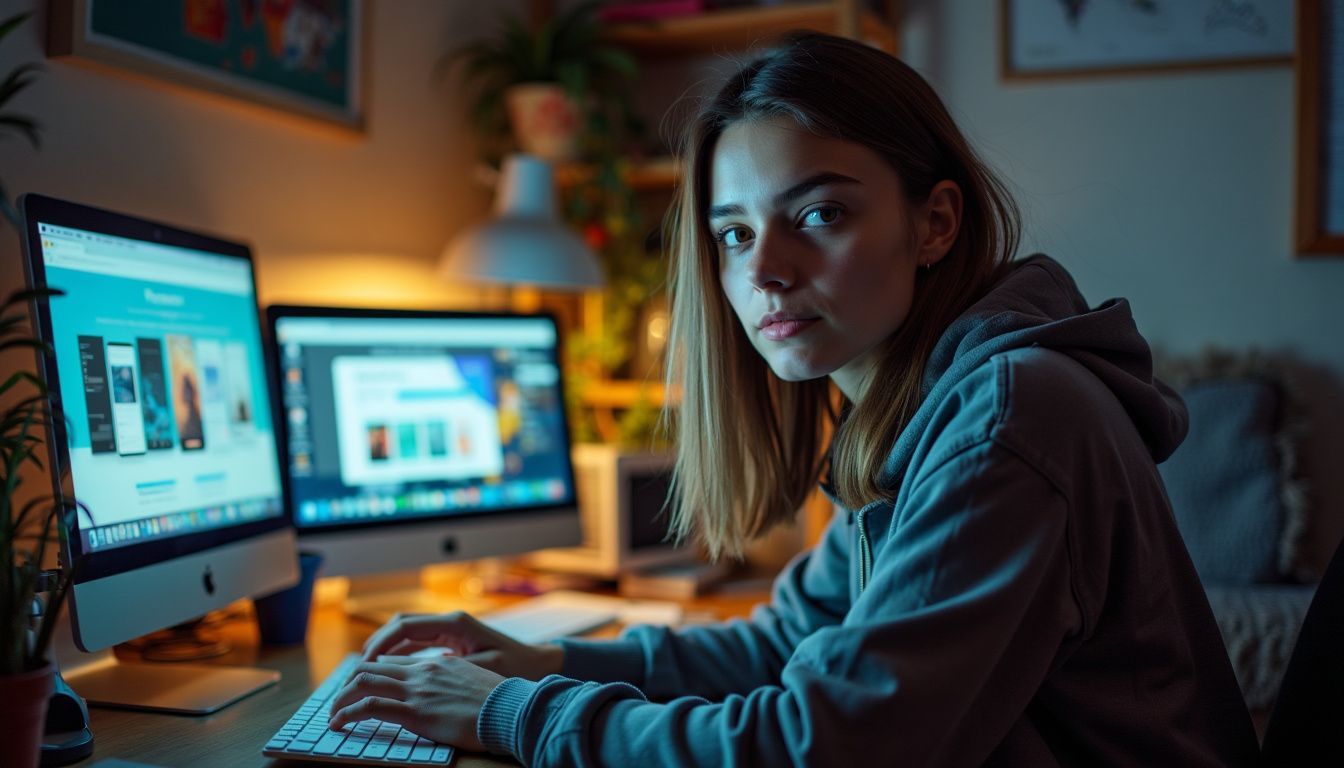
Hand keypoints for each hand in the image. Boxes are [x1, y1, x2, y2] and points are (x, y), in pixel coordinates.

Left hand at [327, 656, 501, 750]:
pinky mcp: (416, 711)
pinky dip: (348, 714)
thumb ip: (452, 682)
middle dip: (348, 683)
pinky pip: (370, 707)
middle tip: (338, 701)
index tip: (357, 686)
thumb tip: (437, 691)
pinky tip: (338, 724)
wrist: (513, 710)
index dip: (371, 671)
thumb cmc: (501, 702)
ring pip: (364, 682)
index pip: (393, 660)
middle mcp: (424, 671)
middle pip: (373, 666)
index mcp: (438, 664)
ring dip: (341, 698)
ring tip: (332, 714)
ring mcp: (418, 689)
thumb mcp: (475, 685)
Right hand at [361, 610, 564, 680]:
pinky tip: (390, 670)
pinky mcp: (452, 640)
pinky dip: (402, 654)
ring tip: (367, 670)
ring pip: (408, 633)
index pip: (406, 626)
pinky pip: (419, 643)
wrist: (538, 664)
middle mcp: (449, 622)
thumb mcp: (483, 669)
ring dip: (388, 649)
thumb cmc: (515, 668)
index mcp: (454, 624)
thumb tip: (416, 674)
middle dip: (378, 643)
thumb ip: (450, 668)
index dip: (382, 643)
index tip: (365, 662)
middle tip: (359, 666)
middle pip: (402, 625)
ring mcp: (450, 630)